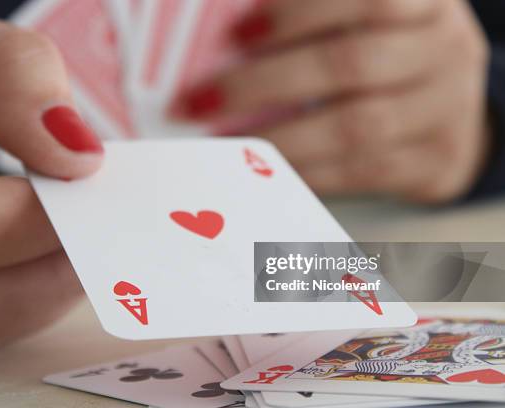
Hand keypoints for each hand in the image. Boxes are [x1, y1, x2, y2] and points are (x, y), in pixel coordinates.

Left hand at [173, 0, 488, 203]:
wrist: (453, 113)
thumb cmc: (389, 57)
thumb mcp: (366, 25)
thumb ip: (312, 27)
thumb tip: (228, 43)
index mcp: (424, 4)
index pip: (367, 1)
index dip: (296, 15)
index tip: (236, 36)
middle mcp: (442, 51)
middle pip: (350, 64)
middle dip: (264, 84)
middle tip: (200, 102)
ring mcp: (443, 111)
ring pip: (354, 129)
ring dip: (278, 139)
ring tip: (224, 144)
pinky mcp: (432, 163)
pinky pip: (359, 173)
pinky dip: (306, 172)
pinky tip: (265, 171)